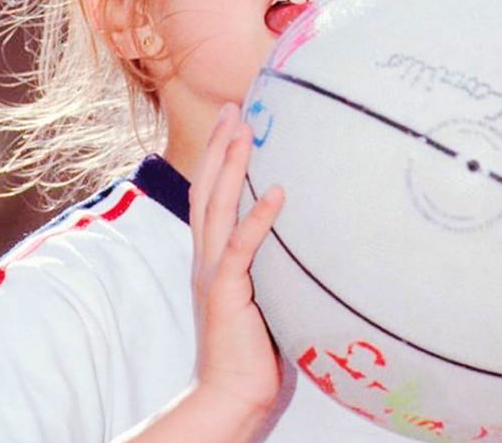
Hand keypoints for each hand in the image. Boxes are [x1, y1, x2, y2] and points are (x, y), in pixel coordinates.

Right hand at [189, 102, 284, 424]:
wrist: (229, 393)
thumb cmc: (250, 345)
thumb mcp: (256, 291)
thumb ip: (264, 261)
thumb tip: (296, 233)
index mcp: (210, 253)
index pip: (208, 193)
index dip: (217, 156)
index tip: (231, 122)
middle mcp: (204, 255)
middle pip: (207, 187)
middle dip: (220, 145)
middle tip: (234, 108)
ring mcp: (212, 271)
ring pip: (217, 206)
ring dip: (231, 166)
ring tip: (245, 131)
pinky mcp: (225, 291)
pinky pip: (241, 248)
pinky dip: (257, 218)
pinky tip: (275, 192)